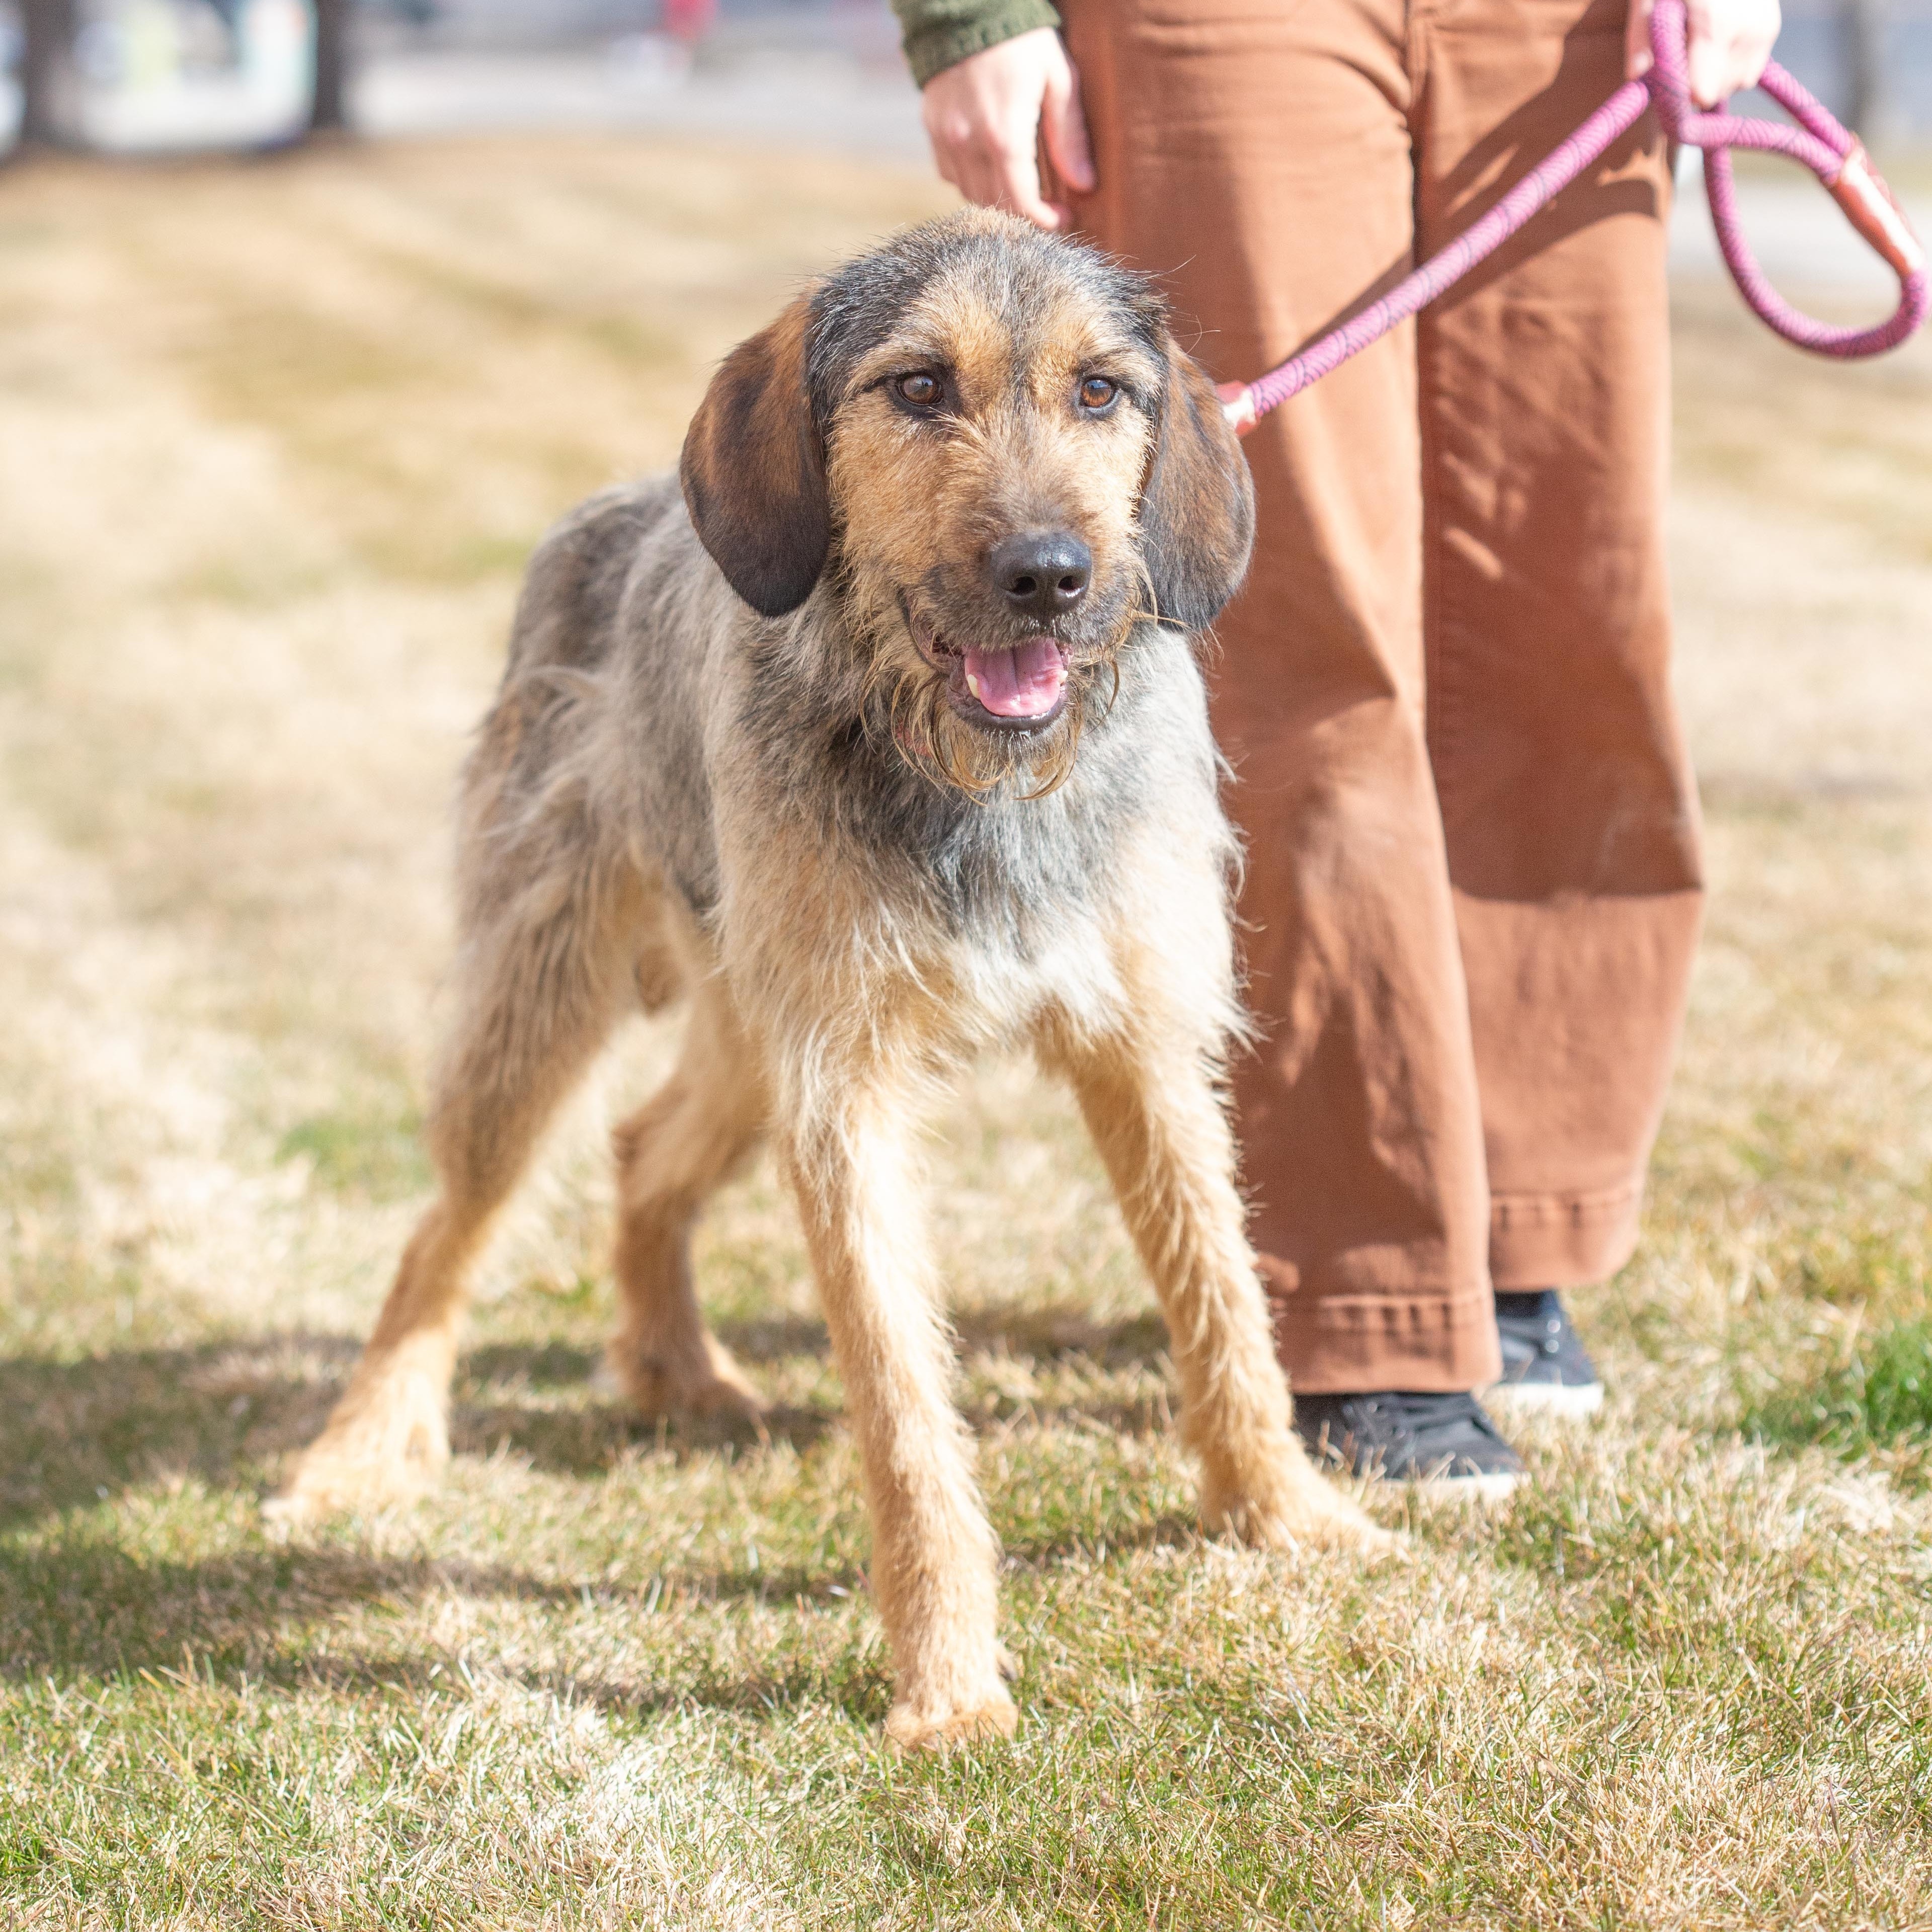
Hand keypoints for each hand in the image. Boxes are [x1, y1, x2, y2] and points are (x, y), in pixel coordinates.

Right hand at [919, 27, 1095, 232]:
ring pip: (971, 194)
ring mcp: (946, 138)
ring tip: (1019, 183)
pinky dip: (971, 178)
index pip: (1022, 203)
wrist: (969, 6)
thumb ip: (1069, 136)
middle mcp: (970, 144)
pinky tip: (990, 164)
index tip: (1063, 219)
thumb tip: (1084, 185)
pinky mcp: (931, 129)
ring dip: (996, 197)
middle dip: (1023, 212)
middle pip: (996, 204)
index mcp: (1005, 136)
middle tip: (1046, 204)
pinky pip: (950, 174)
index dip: (1044, 221)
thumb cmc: (1023, 40)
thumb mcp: (1058, 80)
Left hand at [1627, 0, 1781, 106]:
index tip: (1665, 78)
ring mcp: (1764, 29)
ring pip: (1734, 85)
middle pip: (1715, 94)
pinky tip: (1718, 42)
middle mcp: (1747, 29)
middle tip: (1680, 54)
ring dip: (1714, 77)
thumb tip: (1636, 76)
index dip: (1677, 93)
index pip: (1700, 93)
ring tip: (1699, 44)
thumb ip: (1640, 37)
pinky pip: (1748, 72)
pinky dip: (1731, 66)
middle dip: (1693, 84)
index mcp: (1714, 23)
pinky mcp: (1771, 28)